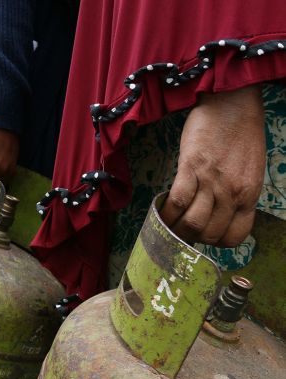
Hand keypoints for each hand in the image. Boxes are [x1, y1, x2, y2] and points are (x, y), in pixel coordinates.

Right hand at [160, 86, 265, 246]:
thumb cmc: (241, 135)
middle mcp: (233, 193)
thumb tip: (218, 214)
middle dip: (192, 238)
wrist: (233, 104)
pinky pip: (177, 201)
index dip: (216, 241)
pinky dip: (167, 212)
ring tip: (168, 224)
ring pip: (192, 223)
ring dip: (176, 229)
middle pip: (208, 233)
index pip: (234, 237)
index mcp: (250, 195)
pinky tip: (161, 212)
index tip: (204, 234)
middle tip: (180, 230)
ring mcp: (212, 181)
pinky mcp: (192, 167)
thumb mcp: (249, 171)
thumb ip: (237, 194)